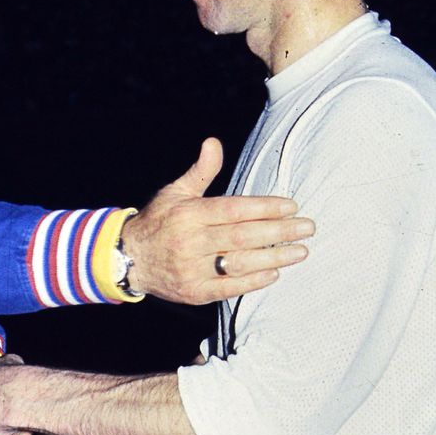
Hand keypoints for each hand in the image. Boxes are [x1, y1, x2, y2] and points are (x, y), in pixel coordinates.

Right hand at [120, 139, 313, 304]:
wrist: (128, 259)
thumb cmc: (158, 221)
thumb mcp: (175, 192)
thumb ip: (200, 171)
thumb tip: (213, 142)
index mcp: (189, 214)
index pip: (234, 210)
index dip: (265, 208)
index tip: (291, 206)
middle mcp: (190, 242)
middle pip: (243, 236)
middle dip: (280, 232)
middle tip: (307, 228)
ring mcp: (191, 269)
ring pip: (240, 263)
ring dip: (274, 258)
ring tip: (300, 251)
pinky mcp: (194, 292)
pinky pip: (228, 288)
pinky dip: (253, 282)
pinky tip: (275, 273)